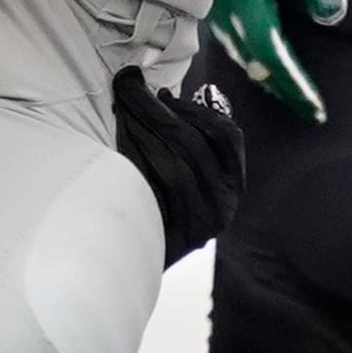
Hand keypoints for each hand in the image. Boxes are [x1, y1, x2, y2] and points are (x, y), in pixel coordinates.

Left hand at [113, 66, 245, 262]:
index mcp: (234, 182)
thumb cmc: (160, 206)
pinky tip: (117, 142)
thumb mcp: (188, 172)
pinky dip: (135, 161)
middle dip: (154, 109)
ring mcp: (201, 222)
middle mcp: (224, 203)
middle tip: (127, 85)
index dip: (193, 109)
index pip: (225, 134)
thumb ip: (192, 138)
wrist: (139, 267)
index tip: (164, 94)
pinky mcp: (175, 238)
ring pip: (172, 165)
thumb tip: (180, 94)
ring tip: (120, 109)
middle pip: (191, 143)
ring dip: (141, 129)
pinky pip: (153, 191)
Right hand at [205, 0, 347, 122]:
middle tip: (299, 101)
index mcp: (244, 2)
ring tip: (279, 77)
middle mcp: (221, 5)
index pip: (272, 57)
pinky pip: (225, 21)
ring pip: (234, 41)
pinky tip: (252, 33)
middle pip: (250, 57)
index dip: (293, 86)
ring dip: (259, 62)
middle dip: (277, 81)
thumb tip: (332, 15)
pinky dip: (244, 38)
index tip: (314, 110)